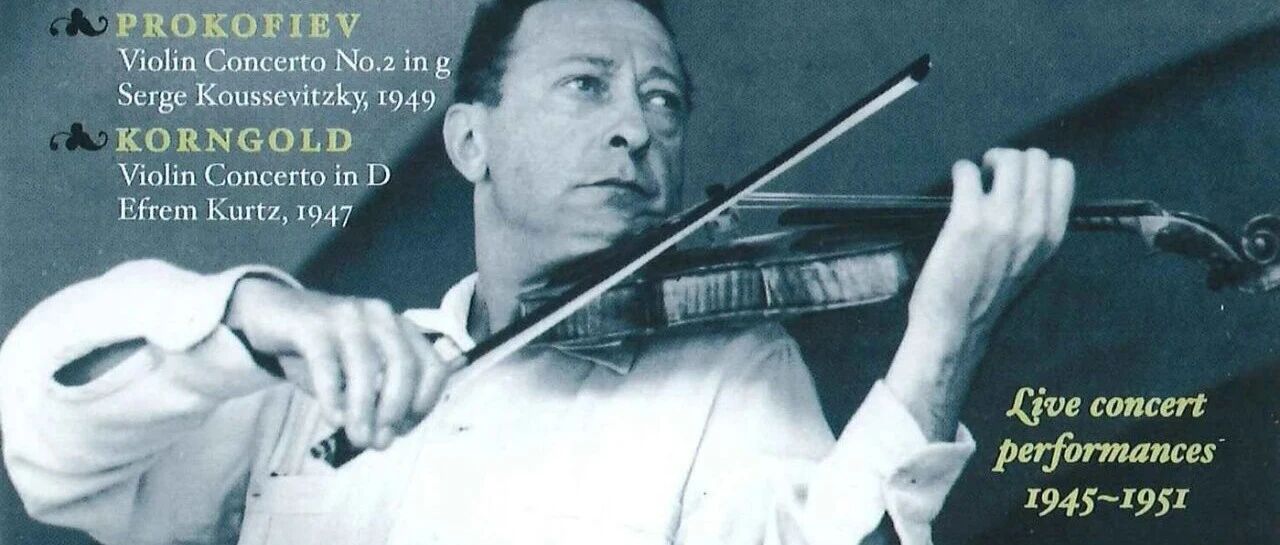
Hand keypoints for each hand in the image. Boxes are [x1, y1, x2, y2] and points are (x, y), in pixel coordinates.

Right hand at [224, 279, 461, 449]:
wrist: (271, 315)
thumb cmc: (323, 352)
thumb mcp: (356, 375)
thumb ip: (376, 401)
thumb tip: (384, 440)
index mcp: (401, 328)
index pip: (433, 367)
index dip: (425, 403)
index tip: (404, 429)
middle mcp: (380, 317)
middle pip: (403, 365)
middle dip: (395, 409)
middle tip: (379, 442)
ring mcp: (347, 316)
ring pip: (365, 366)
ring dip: (364, 409)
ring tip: (357, 438)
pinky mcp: (312, 324)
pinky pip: (327, 364)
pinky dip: (332, 395)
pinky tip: (333, 418)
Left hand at [886, 148, 1073, 439]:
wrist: (956, 329)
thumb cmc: (987, 299)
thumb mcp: (1031, 265)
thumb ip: (1036, 231)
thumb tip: (1027, 194)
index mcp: (1053, 236)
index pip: (1062, 172)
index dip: (1036, 167)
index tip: (1015, 179)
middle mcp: (1033, 225)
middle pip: (1034, 158)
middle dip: (1010, 159)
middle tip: (990, 176)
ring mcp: (1002, 221)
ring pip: (1006, 158)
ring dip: (987, 161)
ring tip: (975, 177)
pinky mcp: (967, 220)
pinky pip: (967, 171)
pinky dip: (960, 172)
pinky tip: (956, 186)